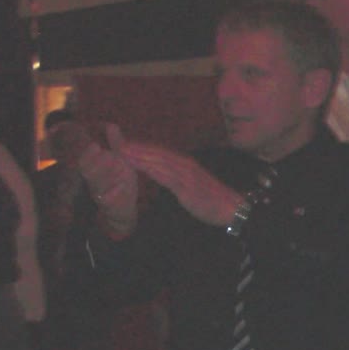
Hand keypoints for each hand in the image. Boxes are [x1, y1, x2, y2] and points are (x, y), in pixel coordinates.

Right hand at [79, 133, 139, 234]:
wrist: (123, 209)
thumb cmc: (120, 181)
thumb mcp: (120, 161)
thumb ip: (115, 144)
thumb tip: (111, 124)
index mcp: (94, 171)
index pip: (84, 161)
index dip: (88, 154)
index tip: (95, 144)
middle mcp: (94, 183)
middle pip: (89, 173)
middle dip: (97, 163)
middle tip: (108, 153)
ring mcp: (100, 196)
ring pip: (98, 186)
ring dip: (107, 175)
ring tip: (118, 165)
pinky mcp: (110, 207)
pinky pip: (109, 201)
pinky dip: (115, 193)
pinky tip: (122, 185)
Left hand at [105, 127, 243, 227]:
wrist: (233, 208)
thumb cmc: (214, 200)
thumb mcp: (193, 185)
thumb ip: (178, 178)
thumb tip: (165, 176)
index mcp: (185, 164)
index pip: (159, 152)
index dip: (141, 147)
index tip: (124, 143)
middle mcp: (184, 165)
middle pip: (156, 153)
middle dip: (136, 147)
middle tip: (115, 141)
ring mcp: (185, 175)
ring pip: (158, 162)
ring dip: (139, 155)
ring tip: (121, 151)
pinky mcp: (186, 187)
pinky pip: (165, 176)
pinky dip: (150, 169)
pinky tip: (139, 167)